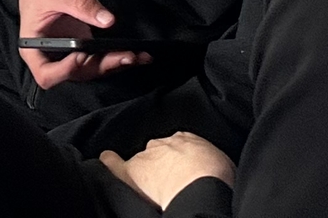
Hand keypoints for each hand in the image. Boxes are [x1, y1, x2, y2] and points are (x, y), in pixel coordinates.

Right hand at [17, 0, 144, 89]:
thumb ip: (80, 4)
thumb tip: (108, 20)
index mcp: (34, 49)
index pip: (46, 74)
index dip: (65, 70)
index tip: (81, 54)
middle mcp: (51, 58)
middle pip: (76, 74)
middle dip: (102, 66)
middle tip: (126, 55)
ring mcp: (67, 57)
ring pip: (91, 70)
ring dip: (114, 65)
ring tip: (138, 56)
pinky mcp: (81, 52)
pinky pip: (98, 61)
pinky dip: (115, 58)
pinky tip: (136, 54)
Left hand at [100, 133, 233, 208]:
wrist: (199, 188)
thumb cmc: (217, 178)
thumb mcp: (221, 163)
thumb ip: (209, 160)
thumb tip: (212, 170)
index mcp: (187, 140)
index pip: (178, 145)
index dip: (178, 159)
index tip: (182, 169)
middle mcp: (163, 144)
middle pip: (157, 153)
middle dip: (161, 165)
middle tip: (170, 183)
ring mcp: (145, 157)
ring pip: (140, 162)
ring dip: (144, 173)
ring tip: (151, 188)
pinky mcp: (132, 173)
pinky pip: (115, 164)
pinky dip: (110, 162)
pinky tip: (106, 160)